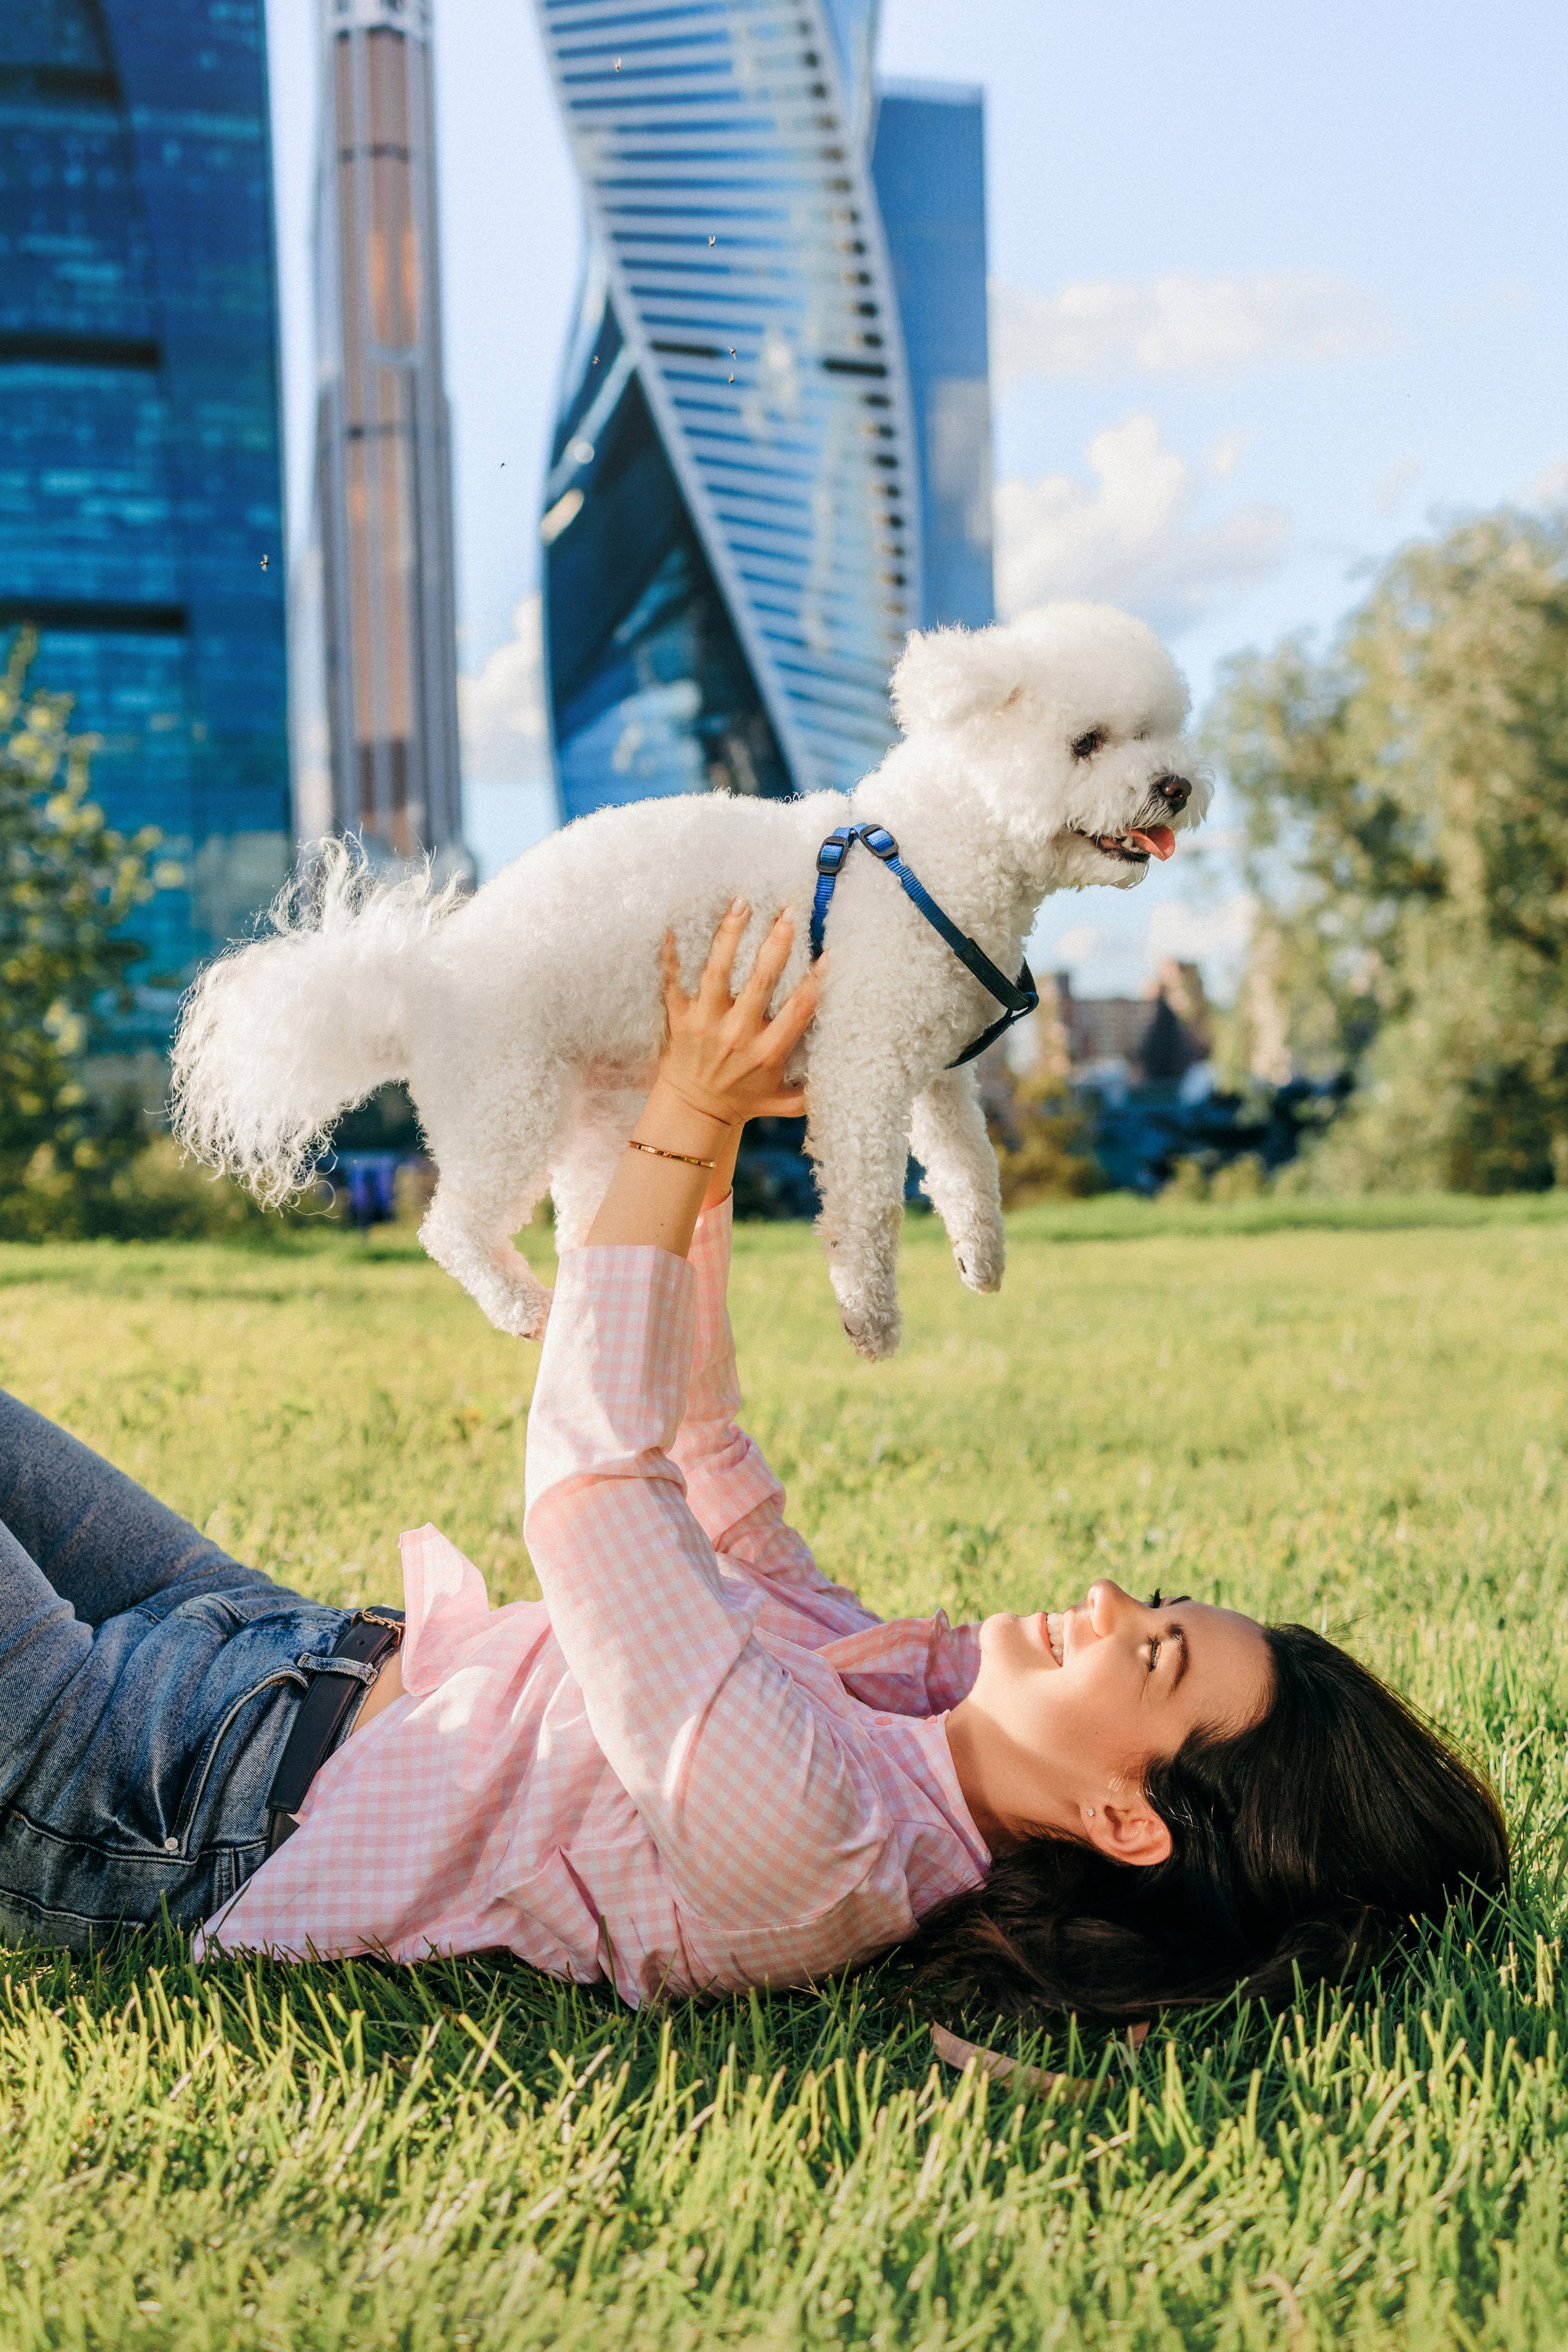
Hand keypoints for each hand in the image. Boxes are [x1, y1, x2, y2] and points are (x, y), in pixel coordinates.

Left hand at [657, 901, 818, 1126]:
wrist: (693, 1112)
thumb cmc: (743, 1100)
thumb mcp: (785, 1102)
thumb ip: (815, 1090)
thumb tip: (848, 1070)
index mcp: (767, 1052)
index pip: (797, 1010)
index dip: (816, 982)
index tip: (830, 953)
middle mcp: (737, 1035)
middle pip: (760, 982)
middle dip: (776, 944)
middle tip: (788, 911)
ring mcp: (706, 1024)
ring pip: (717, 973)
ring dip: (729, 935)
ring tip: (741, 902)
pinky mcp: (680, 1019)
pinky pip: (674, 982)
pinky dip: (672, 954)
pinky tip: (674, 923)